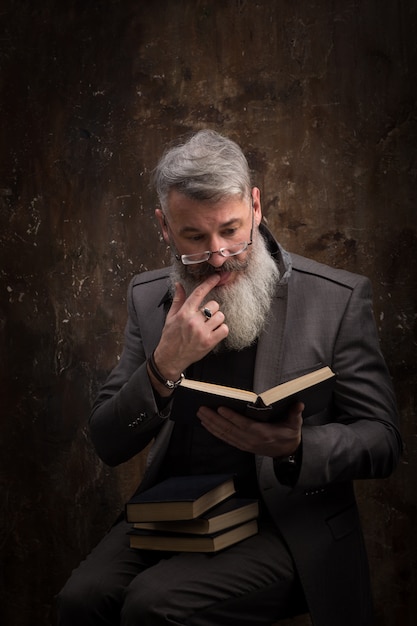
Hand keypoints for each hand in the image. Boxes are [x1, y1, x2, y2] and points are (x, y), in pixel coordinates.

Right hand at [151, 274, 228, 389]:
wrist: (170, 358)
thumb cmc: (170, 337)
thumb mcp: (171, 317)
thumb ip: (178, 300)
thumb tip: (179, 285)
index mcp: (184, 313)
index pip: (199, 293)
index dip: (209, 283)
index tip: (216, 277)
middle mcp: (193, 321)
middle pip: (214, 305)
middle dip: (212, 309)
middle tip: (206, 316)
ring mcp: (202, 332)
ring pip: (220, 316)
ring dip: (217, 320)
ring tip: (209, 325)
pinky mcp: (209, 342)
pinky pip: (224, 329)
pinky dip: (221, 330)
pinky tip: (214, 332)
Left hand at [197, 402, 303, 457]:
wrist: (287, 452)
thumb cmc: (289, 435)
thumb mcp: (295, 424)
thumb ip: (295, 414)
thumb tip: (299, 404)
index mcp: (262, 433)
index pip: (243, 424)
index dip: (231, 417)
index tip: (220, 408)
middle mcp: (251, 440)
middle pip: (229, 429)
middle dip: (213, 419)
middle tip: (202, 409)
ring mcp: (245, 444)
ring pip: (224, 435)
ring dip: (211, 425)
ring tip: (200, 415)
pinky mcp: (242, 445)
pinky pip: (225, 438)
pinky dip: (214, 432)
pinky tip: (206, 424)